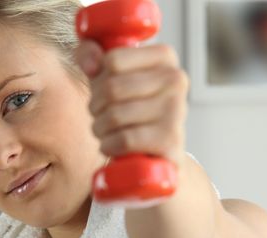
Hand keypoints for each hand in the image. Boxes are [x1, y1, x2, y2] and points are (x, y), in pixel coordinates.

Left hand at [76, 41, 188, 168]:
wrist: (156, 153)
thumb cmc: (129, 108)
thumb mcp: (108, 76)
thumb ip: (90, 54)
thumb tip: (91, 65)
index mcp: (164, 57)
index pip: (112, 60)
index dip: (98, 79)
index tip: (105, 90)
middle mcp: (176, 79)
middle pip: (112, 88)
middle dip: (95, 107)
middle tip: (101, 115)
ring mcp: (176, 110)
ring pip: (115, 116)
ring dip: (100, 128)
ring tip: (107, 132)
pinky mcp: (170, 140)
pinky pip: (124, 140)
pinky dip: (109, 146)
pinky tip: (114, 146)